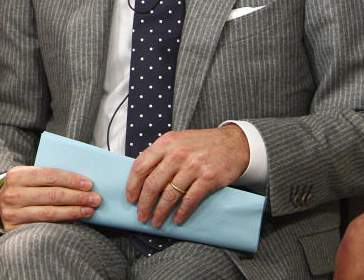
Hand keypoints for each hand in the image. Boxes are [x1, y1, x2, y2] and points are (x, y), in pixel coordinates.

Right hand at [0, 166, 100, 231]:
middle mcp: (13, 194)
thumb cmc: (22, 188)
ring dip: (73, 211)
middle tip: (95, 198)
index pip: (50, 176)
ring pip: (50, 213)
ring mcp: (13, 214)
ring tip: (89, 210)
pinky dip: (62, 224)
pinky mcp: (15, 230)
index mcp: (17, 175)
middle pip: (52, 195)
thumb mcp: (28, 176)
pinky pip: (44, 227)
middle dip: (77, 196)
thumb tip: (80, 182)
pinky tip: (75, 220)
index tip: (89, 184)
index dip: (71, 180)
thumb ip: (47, 176)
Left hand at [125, 125, 248, 227]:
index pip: (141, 166)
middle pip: (152, 183)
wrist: (233, 143)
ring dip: (160, 212)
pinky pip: (190, 200)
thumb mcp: (177, 141)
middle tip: (141, 215)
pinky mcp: (208, 178)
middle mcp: (177, 153)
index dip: (132, 185)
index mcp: (166, 143)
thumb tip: (141, 177)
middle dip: (144, 203)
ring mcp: (193, 166)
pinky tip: (177, 219)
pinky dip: (181, 212)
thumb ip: (160, 155)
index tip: (130, 198)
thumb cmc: (201, 144)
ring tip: (156, 221)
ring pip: (169, 195)